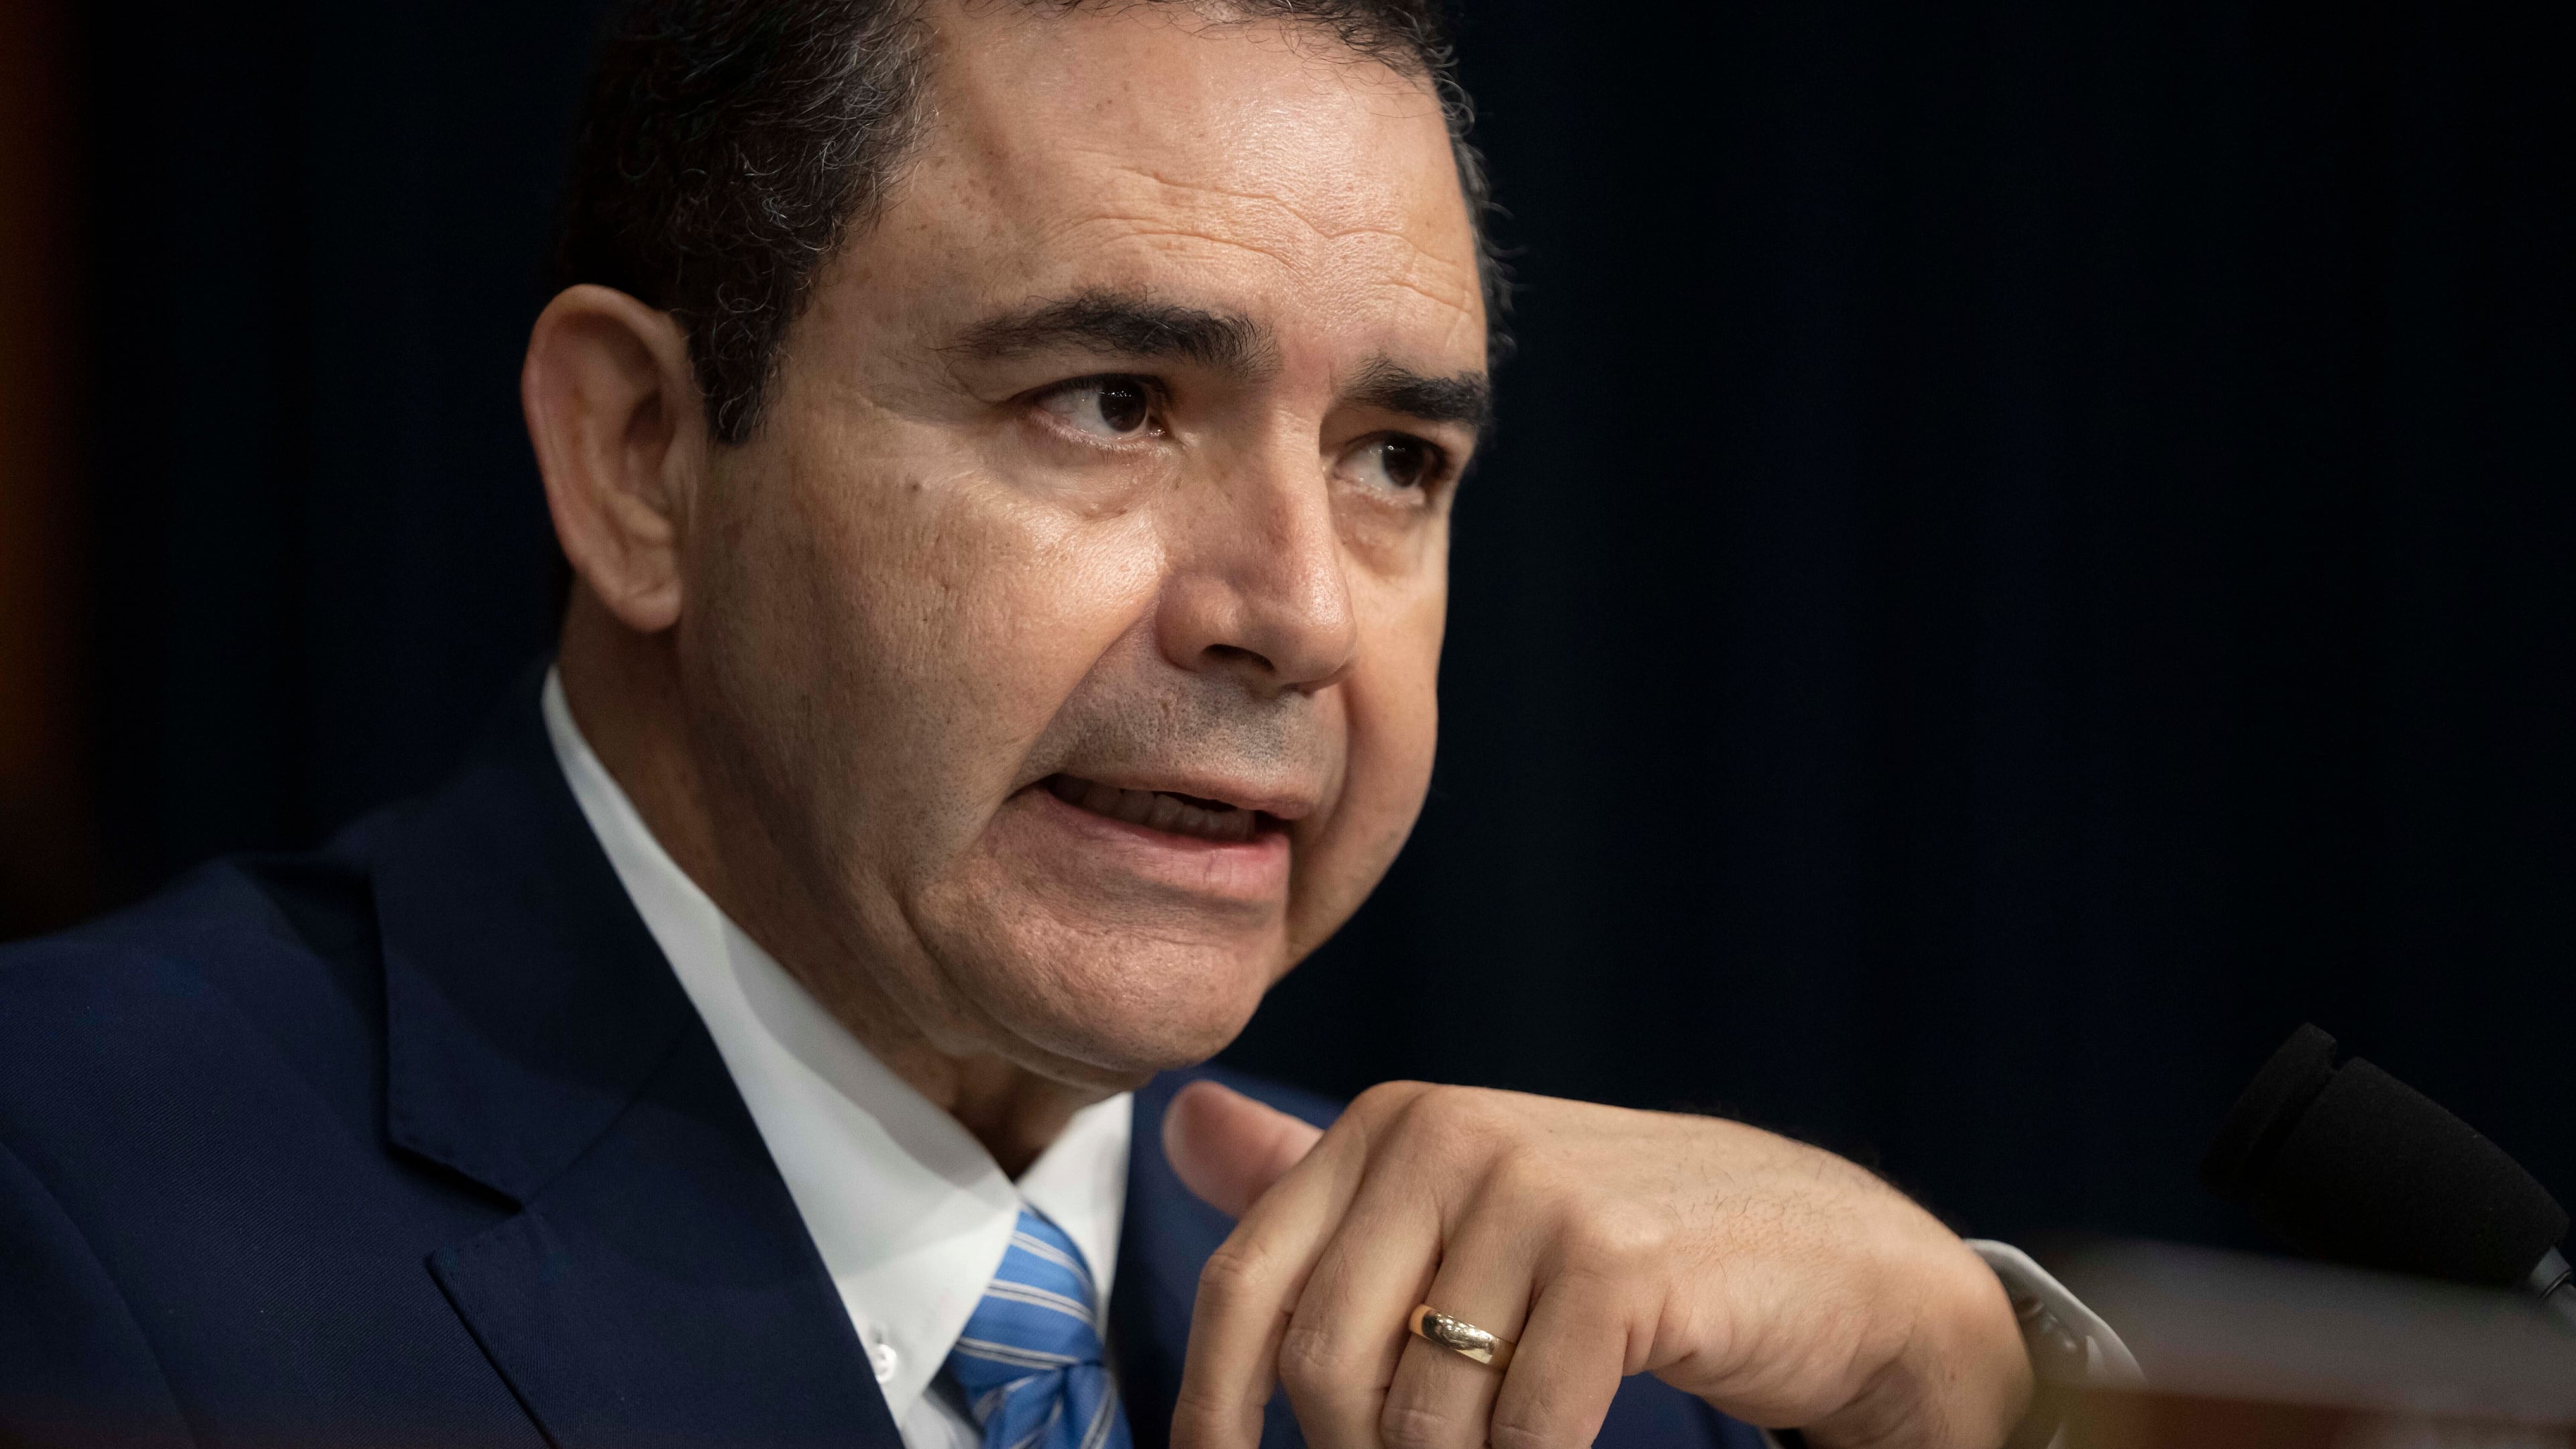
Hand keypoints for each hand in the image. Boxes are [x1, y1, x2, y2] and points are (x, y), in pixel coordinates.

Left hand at [1163, 1080, 2031, 1448]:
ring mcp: (1532, 1191)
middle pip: (1321, 1368)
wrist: (1832, 1262)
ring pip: (1418, 1418)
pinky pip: (1523, 1433)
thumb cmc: (1627, 1252)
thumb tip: (1180, 1124)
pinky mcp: (1614, 1262)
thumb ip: (1324, 1184)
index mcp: (1392, 1124)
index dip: (1212, 1409)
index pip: (1247, 1289)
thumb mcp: (1463, 1209)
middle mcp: (1446, 1134)